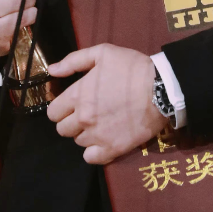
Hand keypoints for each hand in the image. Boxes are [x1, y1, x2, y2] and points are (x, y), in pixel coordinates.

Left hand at [46, 44, 164, 164]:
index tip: (72, 105)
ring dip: (85, 135)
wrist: (161, 88)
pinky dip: (94, 151)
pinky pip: (91, 158)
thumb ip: (73, 61)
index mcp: (78, 96)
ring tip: (99, 125)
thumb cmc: (131, 68)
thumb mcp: (102, 53)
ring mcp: (97, 135)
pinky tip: (103, 141)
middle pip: (63, 130)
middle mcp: (83, 118)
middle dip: (71, 122)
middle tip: (87, 114)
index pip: (53, 113)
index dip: (61, 108)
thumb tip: (51, 70)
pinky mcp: (113, 148)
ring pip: (78, 142)